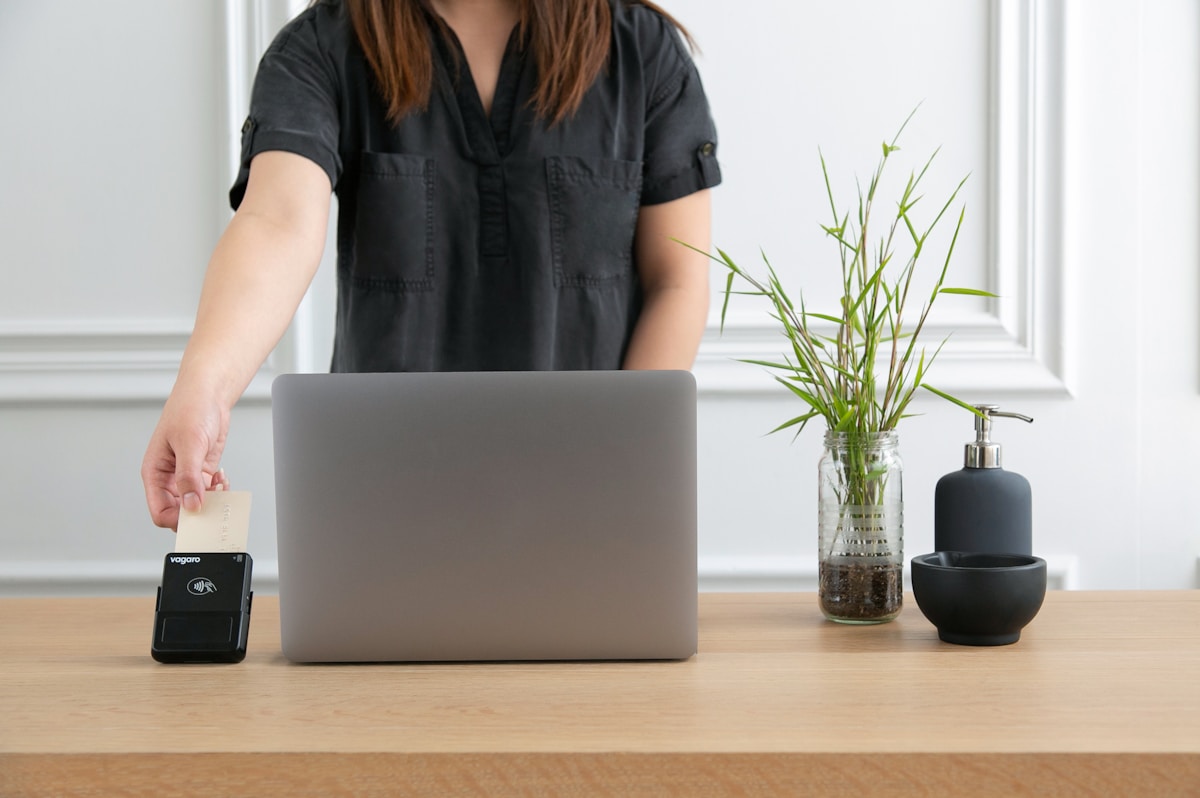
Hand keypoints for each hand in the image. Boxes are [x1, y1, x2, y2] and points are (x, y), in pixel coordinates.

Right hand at [141, 395, 230, 530]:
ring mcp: (186, 477)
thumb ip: (188, 477)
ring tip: (221, 486)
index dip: (177, 519)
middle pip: (179, 512)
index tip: (197, 516)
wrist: (208, 395)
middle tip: (214, 505)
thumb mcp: (189, 444)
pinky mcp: (202, 472)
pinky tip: (222, 478)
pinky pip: (209, 492)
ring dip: (211, 501)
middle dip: (198, 512)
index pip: (160, 511)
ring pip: (196, 504)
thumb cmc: (189, 410)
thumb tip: (190, 505)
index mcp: (154, 473)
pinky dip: (219, 490)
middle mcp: (168, 478)